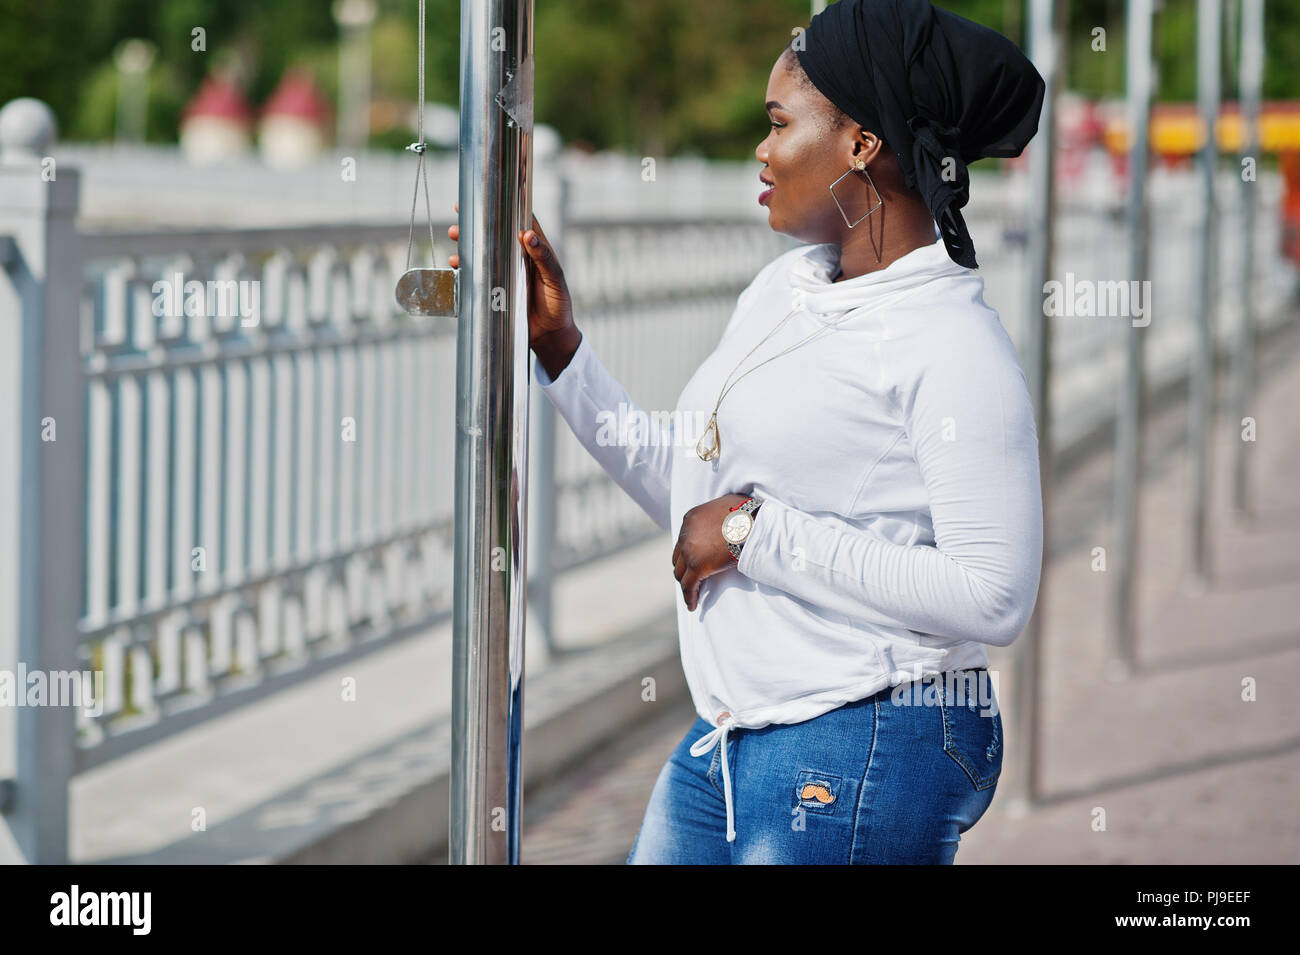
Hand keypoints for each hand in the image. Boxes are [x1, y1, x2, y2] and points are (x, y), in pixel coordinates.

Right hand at [446, 202, 575, 346]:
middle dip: (477, 224)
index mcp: (535, 251)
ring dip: (468, 244)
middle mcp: (518, 259)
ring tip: (455, 237)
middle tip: (459, 213)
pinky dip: (465, 269)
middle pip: (495, 235)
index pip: (520, 222)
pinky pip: (477, 276)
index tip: (490, 193)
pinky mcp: (495, 290)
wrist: (550, 336)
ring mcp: (505, 274)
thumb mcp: (555, 280)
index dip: (506, 206)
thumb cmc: (558, 304)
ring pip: (483, 253)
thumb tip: (528, 235)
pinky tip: (456, 266)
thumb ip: (545, 258)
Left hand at [673, 493, 750, 611]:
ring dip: (686, 583)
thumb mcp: (727, 506)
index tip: (693, 562)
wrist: (754, 522)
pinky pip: (688, 586)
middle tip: (692, 579)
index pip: (684, 540)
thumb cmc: (749, 513)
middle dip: (684, 569)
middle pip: (679, 557)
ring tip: (693, 594)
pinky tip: (693, 605)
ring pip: (681, 573)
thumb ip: (718, 514)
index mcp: (691, 518)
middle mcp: (686, 533)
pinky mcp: (697, 566)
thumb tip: (728, 519)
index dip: (688, 553)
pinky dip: (689, 597)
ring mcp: (689, 550)